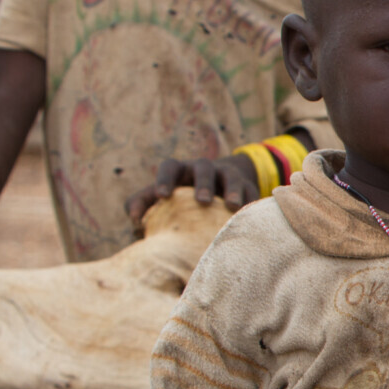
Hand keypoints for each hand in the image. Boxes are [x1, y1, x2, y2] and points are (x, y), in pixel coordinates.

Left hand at [126, 155, 259, 225]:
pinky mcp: (247, 185)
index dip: (164, 179)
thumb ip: (142, 205)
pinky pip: (252, 191)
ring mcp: (228, 175)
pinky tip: (251, 215)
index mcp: (180, 170)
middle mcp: (204, 168)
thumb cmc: (180, 197)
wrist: (218, 187)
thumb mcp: (161, 196)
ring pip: (231, 178)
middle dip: (203, 183)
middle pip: (203, 169)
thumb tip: (136, 222)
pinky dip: (251, 201)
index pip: (169, 167)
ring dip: (232, 190)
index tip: (161, 196)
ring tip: (232, 205)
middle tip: (202, 201)